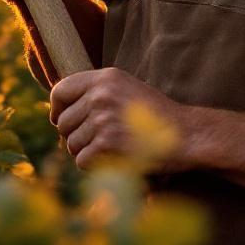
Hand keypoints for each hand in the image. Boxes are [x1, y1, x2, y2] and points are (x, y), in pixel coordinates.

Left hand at [49, 67, 193, 171]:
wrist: (187, 134)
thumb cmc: (157, 116)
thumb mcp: (126, 89)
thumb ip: (96, 93)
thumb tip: (58, 113)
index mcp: (105, 77)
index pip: (60, 91)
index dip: (57, 110)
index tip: (62, 121)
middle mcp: (101, 94)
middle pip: (64, 122)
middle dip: (75, 136)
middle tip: (98, 141)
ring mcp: (103, 118)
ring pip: (72, 144)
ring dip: (87, 153)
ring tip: (112, 149)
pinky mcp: (108, 143)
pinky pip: (83, 161)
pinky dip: (95, 166)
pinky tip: (115, 160)